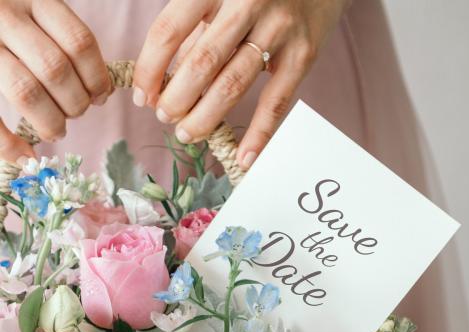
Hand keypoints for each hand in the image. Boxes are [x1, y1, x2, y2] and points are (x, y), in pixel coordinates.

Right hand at [0, 0, 109, 161]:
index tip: (100, 97)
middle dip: (75, 103)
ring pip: (26, 91)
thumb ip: (67, 45)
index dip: (97, 77)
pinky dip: (9, 144)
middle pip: (55, 70)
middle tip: (75, 114)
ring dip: (49, 121)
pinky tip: (25, 155)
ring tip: (56, 129)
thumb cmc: (13, 27)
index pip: (79, 42)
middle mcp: (6, 16)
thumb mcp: (39, 18)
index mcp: (34, 0)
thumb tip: (103, 91)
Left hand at [134, 0, 347, 169]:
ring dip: (205, 117)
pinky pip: (275, 102)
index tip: (142, 96)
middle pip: (201, 63)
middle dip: (176, 99)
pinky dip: (259, 134)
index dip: (149, 69)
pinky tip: (245, 158)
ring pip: (233, 85)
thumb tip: (165, 81)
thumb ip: (197, 29)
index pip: (169, 31)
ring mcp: (278, 29)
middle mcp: (246, 3)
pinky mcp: (303, 53)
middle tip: (166, 118)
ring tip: (188, 134)